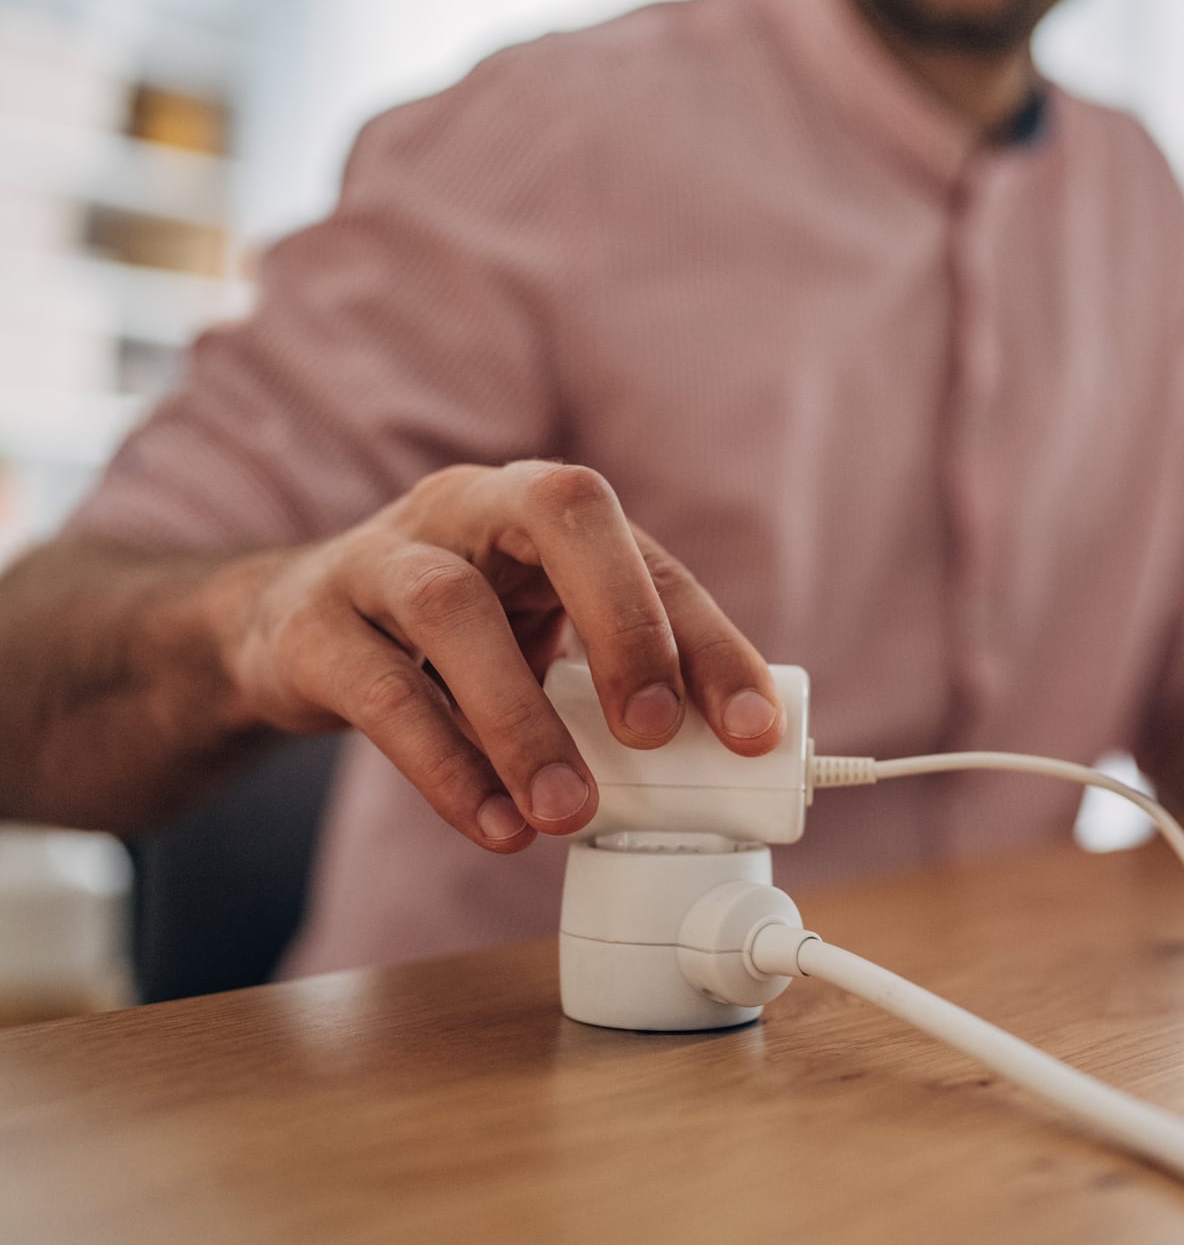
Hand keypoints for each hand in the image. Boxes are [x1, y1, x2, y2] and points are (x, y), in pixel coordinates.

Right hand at [217, 461, 779, 851]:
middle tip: (658, 732)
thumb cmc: (452, 632)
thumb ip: (616, 681)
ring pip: (452, 610)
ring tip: (569, 810)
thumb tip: (719, 763)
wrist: (287, 629)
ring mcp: (379, 557)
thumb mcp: (540, 634)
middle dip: (623, 621)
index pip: (650, 557)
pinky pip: (381, 692)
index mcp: (545, 506)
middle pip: (560, 513)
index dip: (709, 640)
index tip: (753, 731)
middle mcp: (468, 505)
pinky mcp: (310, 628)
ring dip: (522, 720)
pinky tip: (494, 823)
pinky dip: (445, 766)